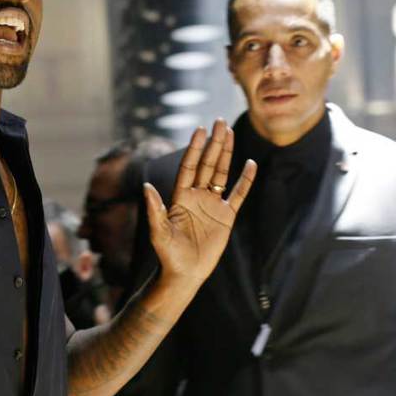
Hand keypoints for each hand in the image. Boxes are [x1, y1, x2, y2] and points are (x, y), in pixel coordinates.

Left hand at [144, 119, 256, 286]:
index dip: (194, 148)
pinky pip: (238, 194)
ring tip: (229, 134)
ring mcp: (212, 204)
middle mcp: (196, 196)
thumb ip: (154, 209)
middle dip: (213, 144)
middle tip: (218, 122)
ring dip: (226, 154)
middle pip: (207, 164)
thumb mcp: (159, 231)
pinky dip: (245, 181)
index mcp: (180, 196)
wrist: (184, 273)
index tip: (200, 130)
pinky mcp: (226, 216)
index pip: (189, 166)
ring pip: (221, 174)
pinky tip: (250, 165)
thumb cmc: (168, 253)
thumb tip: (145, 187)